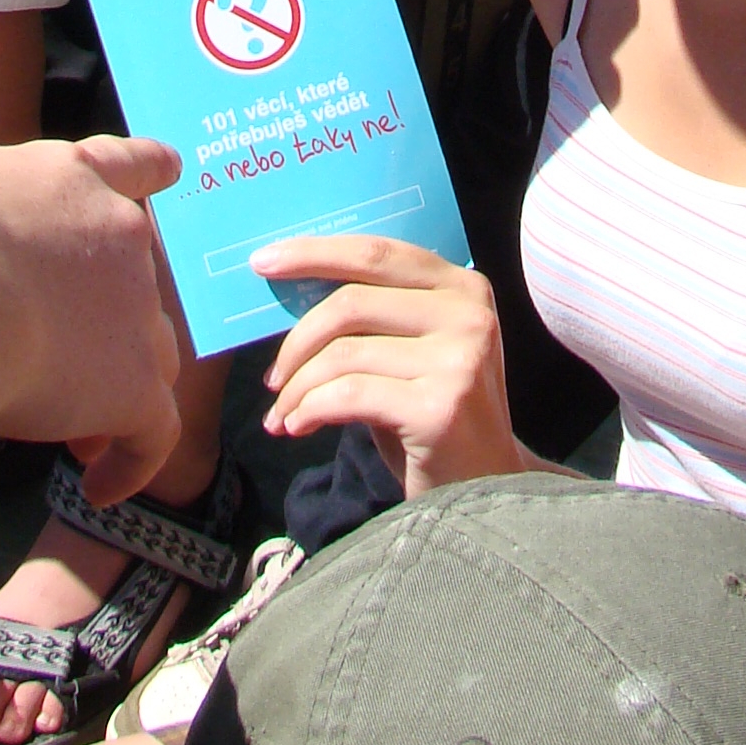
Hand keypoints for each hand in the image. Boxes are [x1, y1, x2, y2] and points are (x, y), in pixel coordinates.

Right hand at [0, 133, 185, 502]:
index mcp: (65, 179)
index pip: (123, 167)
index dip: (148, 173)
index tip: (170, 174)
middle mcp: (117, 234)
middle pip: (132, 282)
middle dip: (104, 328)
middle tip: (59, 374)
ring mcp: (135, 309)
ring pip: (152, 357)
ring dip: (119, 396)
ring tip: (77, 446)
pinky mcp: (133, 384)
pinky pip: (153, 432)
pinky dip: (132, 461)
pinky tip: (99, 490)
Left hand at [255, 233, 519, 494]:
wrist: (482, 490)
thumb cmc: (431, 417)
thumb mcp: (414, 351)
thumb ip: (376, 316)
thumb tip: (293, 292)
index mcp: (463, 287)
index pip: (376, 254)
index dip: (315, 254)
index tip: (263, 262)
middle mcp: (468, 315)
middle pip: (352, 302)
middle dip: (296, 339)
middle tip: (270, 377)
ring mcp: (458, 359)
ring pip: (343, 354)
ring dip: (298, 388)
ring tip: (282, 414)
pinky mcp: (440, 406)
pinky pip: (347, 396)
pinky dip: (310, 410)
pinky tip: (298, 427)